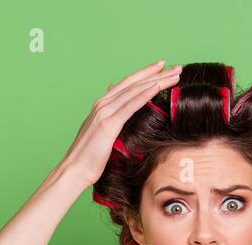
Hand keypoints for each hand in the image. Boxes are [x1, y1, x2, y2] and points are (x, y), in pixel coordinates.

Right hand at [58, 60, 182, 186]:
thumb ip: (110, 120)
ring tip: (175, 74)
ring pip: (135, 90)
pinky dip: (144, 94)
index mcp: (103, 105)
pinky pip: (130, 105)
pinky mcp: (108, 124)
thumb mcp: (101, 135)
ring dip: (156, 80)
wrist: (74, 170)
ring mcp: (105, 112)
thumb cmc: (89, 157)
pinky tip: (157, 87)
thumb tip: (120, 111)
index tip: (163, 68)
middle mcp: (103, 104)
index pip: (128, 84)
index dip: (146, 74)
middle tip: (177, 67)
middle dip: (157, 73)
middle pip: (134, 83)